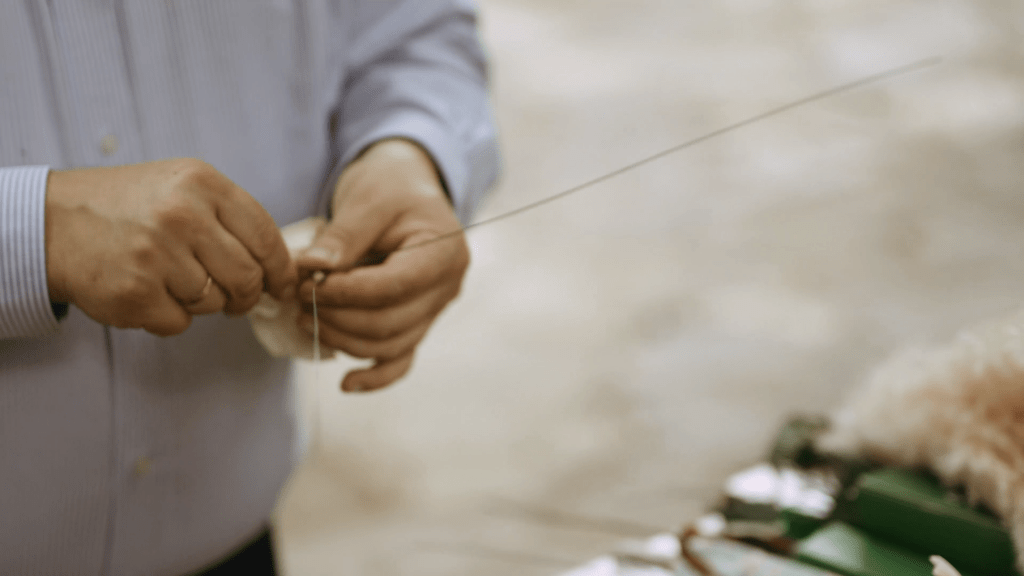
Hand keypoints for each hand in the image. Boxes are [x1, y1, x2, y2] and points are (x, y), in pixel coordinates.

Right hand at [46, 158, 296, 335]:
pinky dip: (170, 316)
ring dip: (202, 302)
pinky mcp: (136, 293)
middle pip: (247, 277)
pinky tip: (149, 291)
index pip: (266, 237)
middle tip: (236, 298)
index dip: (282, 270)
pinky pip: (180, 323)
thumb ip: (232, 220)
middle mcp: (182, 215)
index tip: (284, 287)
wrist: (56, 221)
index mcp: (202, 184)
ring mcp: (157, 255)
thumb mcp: (184, 188)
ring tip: (172, 279)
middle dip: (247, 296)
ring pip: (214, 302)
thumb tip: (282, 269)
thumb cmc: (133, 207)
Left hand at [296, 139, 468, 391]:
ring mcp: (434, 311)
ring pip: (389, 345)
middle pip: (390, 323)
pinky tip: (346, 384)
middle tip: (298, 300)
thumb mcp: (367, 200)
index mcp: (444, 254)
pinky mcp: (417, 323)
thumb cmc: (390, 188)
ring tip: (305, 317)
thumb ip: (342, 237)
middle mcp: (446, 288)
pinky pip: (401, 360)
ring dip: (343, 339)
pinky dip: (375, 376)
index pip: (393, 287)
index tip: (306, 284)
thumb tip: (311, 269)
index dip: (346, 293)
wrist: (407, 190)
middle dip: (338, 317)